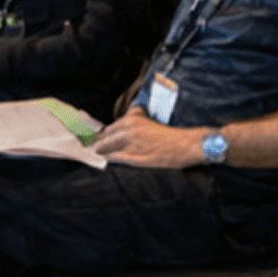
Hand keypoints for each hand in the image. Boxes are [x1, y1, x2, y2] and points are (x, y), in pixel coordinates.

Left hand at [93, 108, 207, 169]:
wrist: (186, 144)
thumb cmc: (171, 133)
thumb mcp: (151, 119)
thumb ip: (137, 119)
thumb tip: (126, 122)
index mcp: (133, 118)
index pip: (110, 127)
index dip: (103, 133)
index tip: (97, 136)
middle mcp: (129, 129)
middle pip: (106, 136)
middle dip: (98, 141)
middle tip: (91, 144)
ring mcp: (131, 143)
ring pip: (107, 147)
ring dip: (101, 149)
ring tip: (96, 152)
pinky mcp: (135, 157)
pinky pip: (115, 157)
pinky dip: (109, 157)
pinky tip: (106, 158)